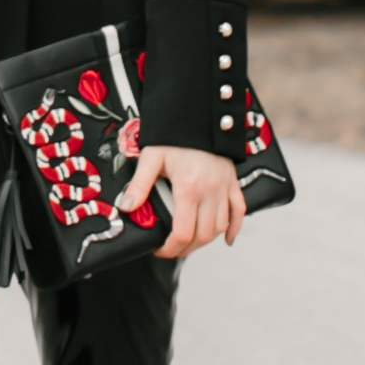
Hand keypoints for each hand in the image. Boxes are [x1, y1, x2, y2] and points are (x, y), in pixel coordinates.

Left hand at [123, 146, 244, 259]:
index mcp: (188, 188)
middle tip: (171, 250)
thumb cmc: (174, 136)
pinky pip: (239, 211)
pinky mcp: (233, 183)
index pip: (183, 232)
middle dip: (186, 249)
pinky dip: (234, 229)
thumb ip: (139, 184)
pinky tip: (226, 240)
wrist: (199, 114)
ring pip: (219, 227)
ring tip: (189, 243)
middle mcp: (210, 192)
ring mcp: (224, 189)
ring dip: (205, 241)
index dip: (170, 248)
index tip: (160, 250)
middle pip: (202, 236)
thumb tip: (126, 208)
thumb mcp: (152, 157)